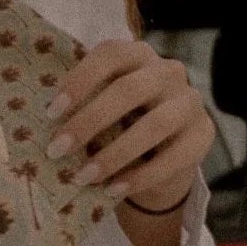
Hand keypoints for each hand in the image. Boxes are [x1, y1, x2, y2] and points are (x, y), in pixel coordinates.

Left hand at [44, 39, 211, 210]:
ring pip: (152, 126)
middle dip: (88, 122)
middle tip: (57, 150)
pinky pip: (172, 158)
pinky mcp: (203, 134)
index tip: (51, 113)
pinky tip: (113, 190)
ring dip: (113, 155)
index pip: (110, 55)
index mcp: (138, 55)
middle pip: (128, 90)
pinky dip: (139, 177)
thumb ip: (82, 105)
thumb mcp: (102, 106)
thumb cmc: (121, 122)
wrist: (162, 154)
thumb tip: (43, 125)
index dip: (80, 81)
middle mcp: (168, 72)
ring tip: (83, 176)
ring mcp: (189, 102)